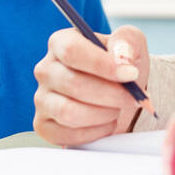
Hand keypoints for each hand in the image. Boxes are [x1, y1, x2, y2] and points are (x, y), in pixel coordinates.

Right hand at [32, 25, 155, 145]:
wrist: (119, 93)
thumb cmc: (120, 66)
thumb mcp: (131, 43)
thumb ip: (127, 40)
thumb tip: (121, 54)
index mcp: (61, 42)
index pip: (72, 51)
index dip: (103, 64)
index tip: (130, 74)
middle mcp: (46, 70)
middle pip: (73, 83)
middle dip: (111, 94)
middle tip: (132, 97)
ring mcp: (42, 99)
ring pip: (69, 112)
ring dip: (103, 114)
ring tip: (118, 108)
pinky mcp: (44, 126)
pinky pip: (68, 135)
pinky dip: (96, 132)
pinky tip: (107, 122)